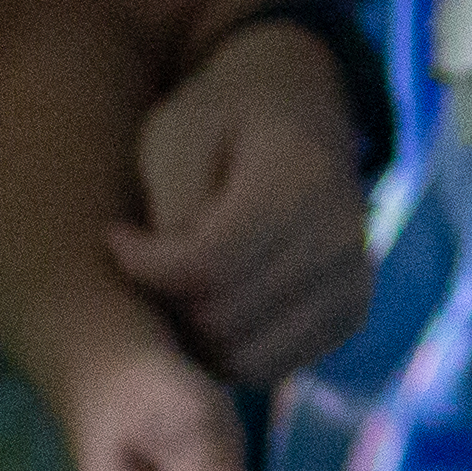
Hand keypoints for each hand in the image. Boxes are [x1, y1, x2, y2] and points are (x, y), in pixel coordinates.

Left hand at [116, 11, 379, 386]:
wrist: (295, 104)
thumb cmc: (220, 116)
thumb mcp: (177, 135)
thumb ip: (172, 205)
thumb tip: (169, 280)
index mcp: (301, 178)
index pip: (206, 265)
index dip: (143, 266)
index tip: (116, 236)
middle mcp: (343, 233)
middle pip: (222, 318)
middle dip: (165, 304)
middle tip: (146, 264)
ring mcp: (355, 276)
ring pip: (246, 355)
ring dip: (194, 336)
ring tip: (177, 287)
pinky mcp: (350, 310)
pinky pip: (273, 366)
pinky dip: (230, 352)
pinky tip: (212, 306)